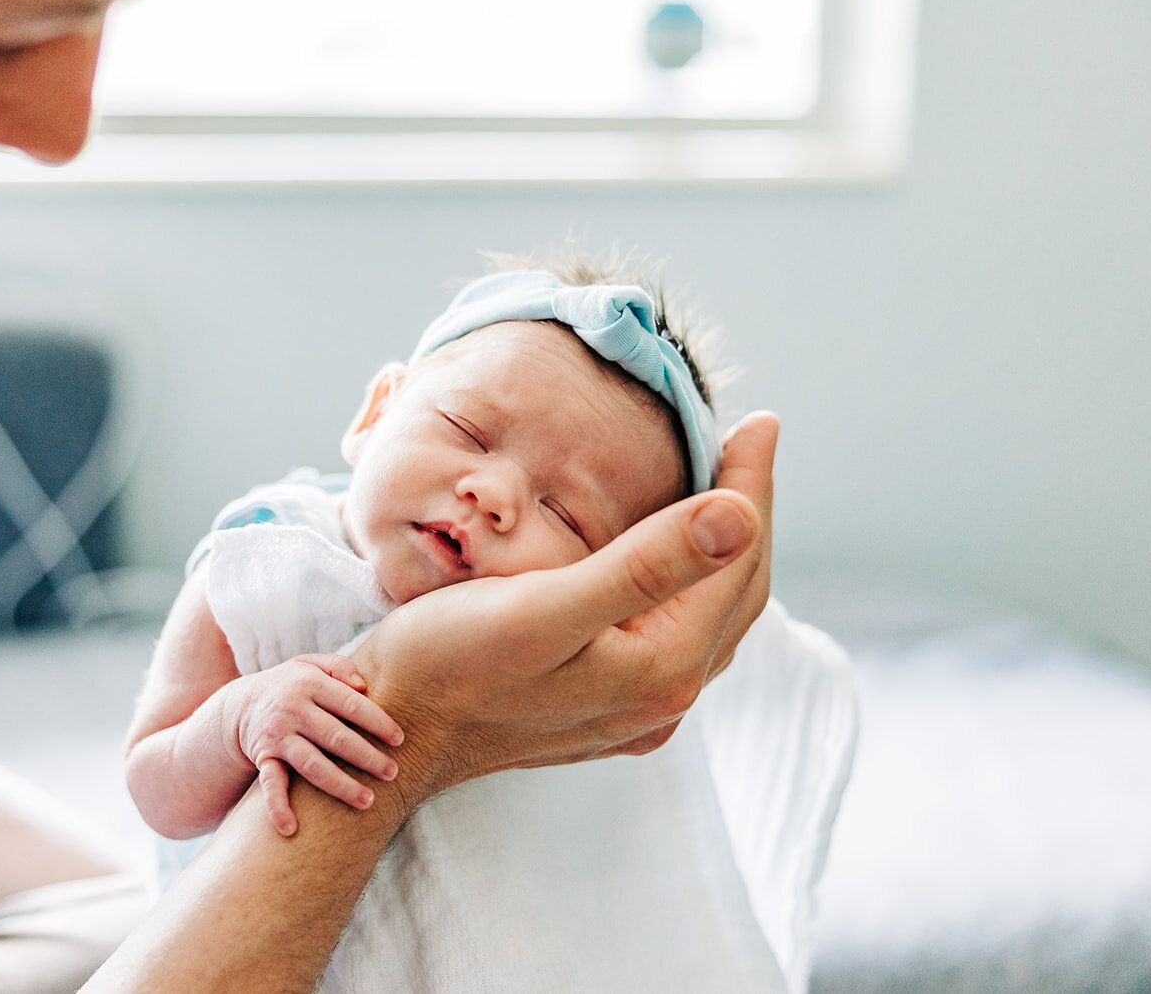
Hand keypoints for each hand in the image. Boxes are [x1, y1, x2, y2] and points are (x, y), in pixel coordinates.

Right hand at [222, 654, 404, 835]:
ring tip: (368, 801)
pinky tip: (291, 829)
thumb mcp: (310, 664)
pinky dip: (277, 807)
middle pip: (335, 736)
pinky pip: (270, 785)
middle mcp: (292, 710)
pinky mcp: (263, 759)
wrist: (240, 705)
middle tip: (393, 773)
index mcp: (309, 684)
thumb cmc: (290, 685)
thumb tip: (363, 686)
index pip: (350, 704)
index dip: (377, 722)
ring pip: (312, 765)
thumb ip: (339, 667)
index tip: (400, 739)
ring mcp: (277, 737)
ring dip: (341, 785)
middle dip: (367, 757)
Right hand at [354, 411, 777, 806]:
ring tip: (719, 489)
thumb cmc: (450, 662)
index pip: (738, 558)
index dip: (751, 482)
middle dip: (747, 511)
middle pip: (736, 591)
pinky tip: (669, 566)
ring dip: (721, 551)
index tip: (758, 419)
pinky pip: (672, 640)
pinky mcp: (601, 713)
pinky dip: (687, 589)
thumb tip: (741, 515)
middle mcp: (661, 699)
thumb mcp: (544, 605)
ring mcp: (634, 712)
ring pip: (707, 617)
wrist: (392, 731)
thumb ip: (646, 564)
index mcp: (662, 668)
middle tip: (746, 441)